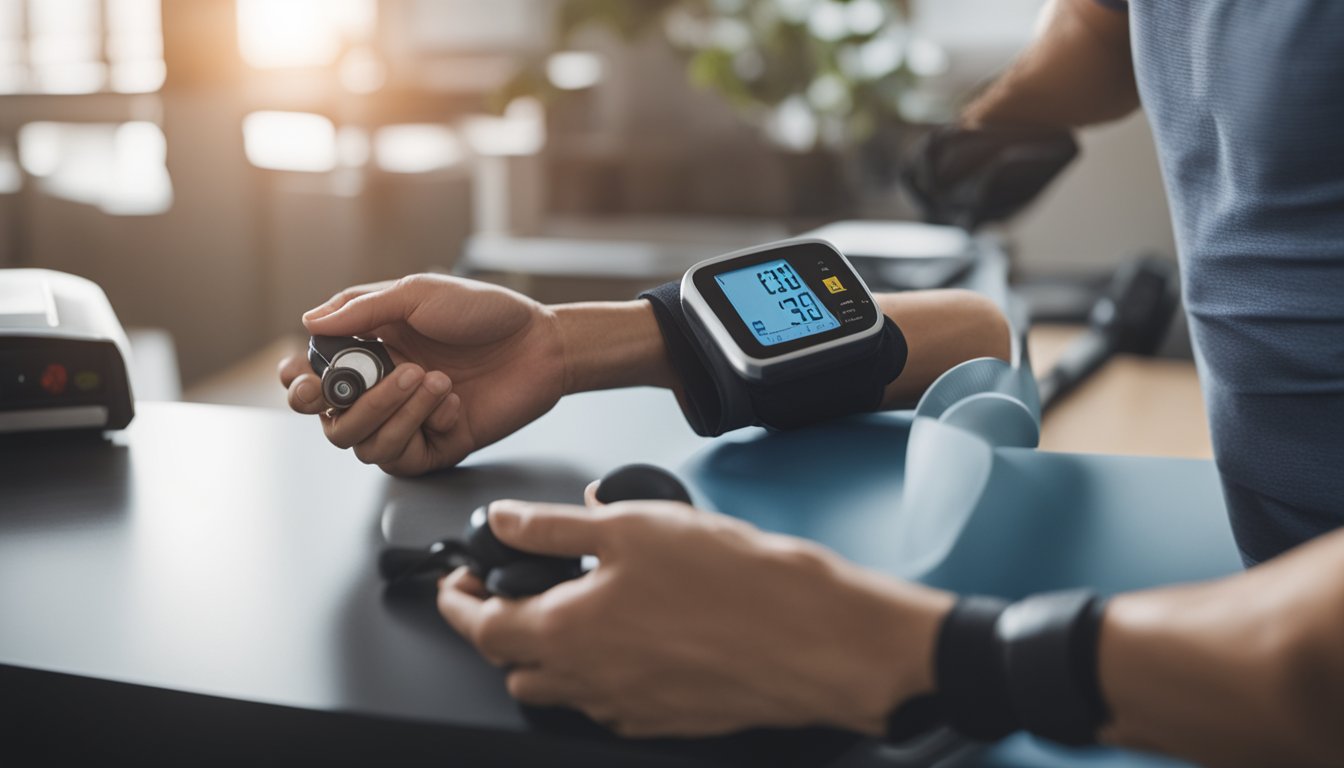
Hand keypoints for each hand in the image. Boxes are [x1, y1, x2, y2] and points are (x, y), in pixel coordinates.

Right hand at [278, 275, 564, 475]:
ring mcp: (409, 422)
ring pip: (364, 445)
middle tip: (383, 378)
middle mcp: (382, 391)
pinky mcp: (436, 447)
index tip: (306, 380)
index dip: (300, 385)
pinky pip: (403, 458)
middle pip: (332, 421)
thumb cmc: (482, 312)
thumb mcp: (417, 294)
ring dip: (393, 411)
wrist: (539, 343)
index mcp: (369, 352)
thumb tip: (307, 323)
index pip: (315, 380)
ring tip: (432, 378)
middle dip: (348, 405)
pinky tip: (452, 402)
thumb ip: (361, 309)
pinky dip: (424, 426)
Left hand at [437, 488, 952, 737]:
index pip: (477, 625)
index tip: (455, 580)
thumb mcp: (630, 526)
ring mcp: (626, 708)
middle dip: (498, 627)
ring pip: (558, 688)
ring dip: (546, 651)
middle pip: (512, 665)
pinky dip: (597, 671)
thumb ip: (553, 525)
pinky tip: (629, 634)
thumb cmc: (733, 582)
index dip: (455, 599)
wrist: (812, 639)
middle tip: (508, 588)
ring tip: (572, 605)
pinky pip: (607, 701)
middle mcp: (587, 682)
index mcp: (564, 632)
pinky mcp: (664, 718)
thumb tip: (505, 520)